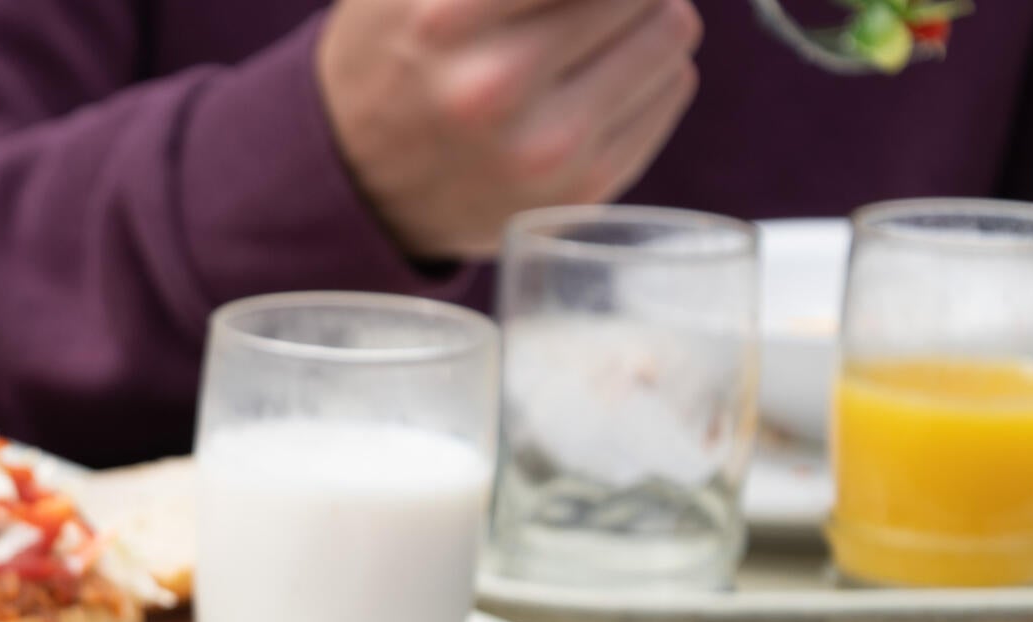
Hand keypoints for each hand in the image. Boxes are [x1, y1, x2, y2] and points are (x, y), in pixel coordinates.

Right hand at [316, 0, 701, 261]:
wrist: (359, 182)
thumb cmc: (400, 46)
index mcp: (447, 17)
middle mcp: (495, 86)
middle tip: (587, 3)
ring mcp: (544, 149)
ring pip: (673, 34)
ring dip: (649, 17)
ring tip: (599, 30)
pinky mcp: (580, 191)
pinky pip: (672, 91)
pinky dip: (650, 71)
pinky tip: (598, 79)